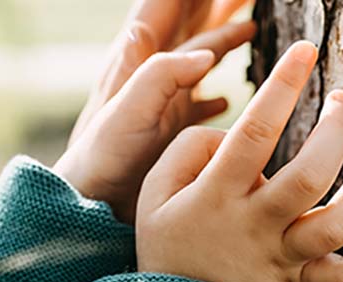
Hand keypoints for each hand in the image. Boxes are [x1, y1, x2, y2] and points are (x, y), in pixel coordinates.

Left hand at [54, 0, 252, 222]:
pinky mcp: (171, 129)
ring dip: (224, 40)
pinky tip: (227, 101)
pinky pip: (201, 101)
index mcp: (142, 58)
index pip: (171, 5)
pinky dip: (218, 95)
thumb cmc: (104, 156)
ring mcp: (165, 100)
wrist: (92, 201)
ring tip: (250, 25)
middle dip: (215, 5)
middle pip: (190, 22)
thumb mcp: (131, 109)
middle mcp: (153, 73)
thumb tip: (206, 53)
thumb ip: (162, 74)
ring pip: (200, 57)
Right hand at [135, 42, 342, 281]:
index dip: (282, 85)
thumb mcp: (154, 191)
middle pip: (309, 175)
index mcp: (217, 194)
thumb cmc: (166, 245)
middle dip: (335, 130)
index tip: (306, 51)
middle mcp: (255, 225)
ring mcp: (281, 258)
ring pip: (337, 222)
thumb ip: (190, 149)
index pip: (256, 131)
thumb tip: (234, 133)